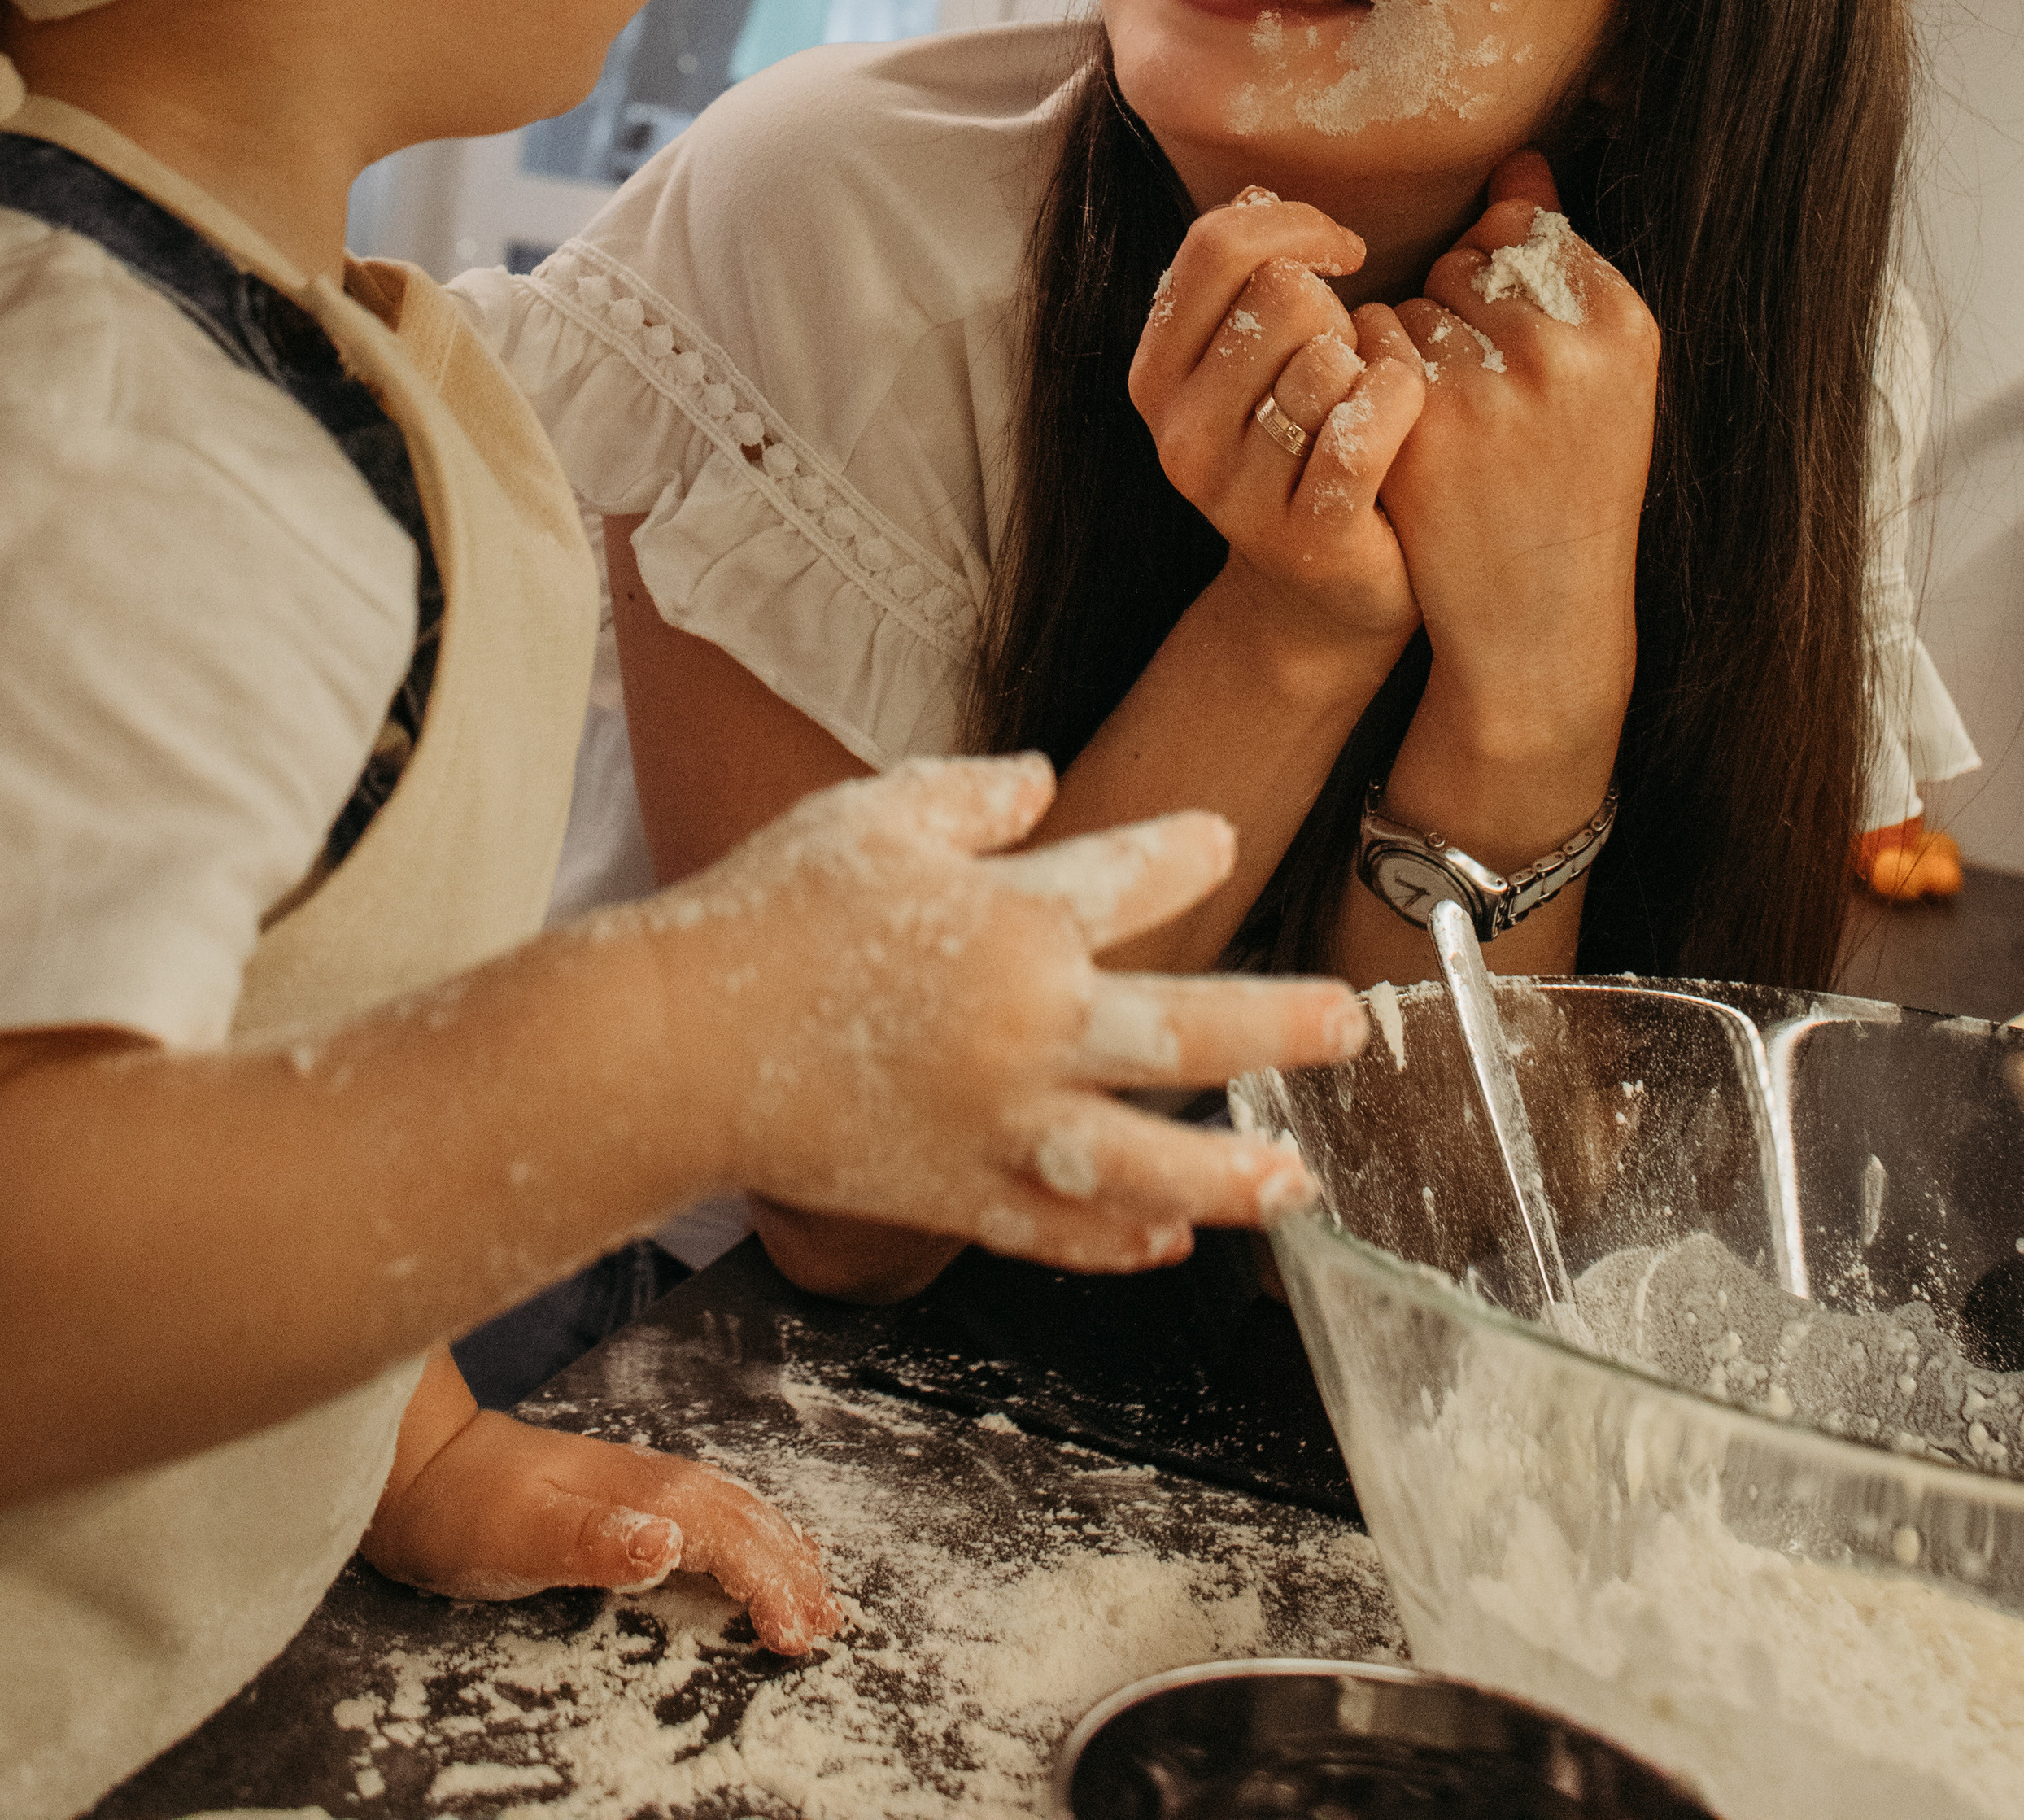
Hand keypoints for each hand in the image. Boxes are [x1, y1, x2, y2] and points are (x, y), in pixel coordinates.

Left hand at [361, 1355, 836, 1652]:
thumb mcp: (521, 1533)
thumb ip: (594, 1539)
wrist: (418, 1466)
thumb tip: (670, 1541)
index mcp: (645, 1491)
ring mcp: (642, 1484)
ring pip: (736, 1512)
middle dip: (793, 1571)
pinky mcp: (625, 1498)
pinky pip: (711, 1515)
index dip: (769, 1585)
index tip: (794, 1638)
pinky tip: (752, 1552)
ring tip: (817, 1594)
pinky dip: (749, 1538)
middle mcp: (655, 1481)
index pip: (731, 1537)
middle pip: (748, 1520)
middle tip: (828, 1626)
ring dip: (782, 1551)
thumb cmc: (465, 1508)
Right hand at [651, 755, 1366, 1266]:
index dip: (1184, 853)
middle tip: (1349, 1024)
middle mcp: (1028, 1029)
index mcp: (1014, 921)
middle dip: (1279, 1027)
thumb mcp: (872, 818)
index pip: (1132, 879)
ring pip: (1145, 1164)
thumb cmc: (768, 911)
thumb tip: (1044, 780)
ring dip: (1229, 1175)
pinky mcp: (953, 1195)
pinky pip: (1055, 1229)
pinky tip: (1165, 1243)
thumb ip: (970, 798)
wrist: (674, 1043)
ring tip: (1296, 1178)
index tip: (1217, 841)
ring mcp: (997, 1125)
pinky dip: (1115, 1243)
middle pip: (1185, 1035)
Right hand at [1127, 189, 1426, 673]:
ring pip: (1327, 360)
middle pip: (1280, 293)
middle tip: (1351, 354)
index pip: (1216, 246)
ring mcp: (1234, 494)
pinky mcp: (1305, 537)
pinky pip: (1366, 427)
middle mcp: (1178, 433)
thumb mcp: (1262, 359)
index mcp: (1157, 373)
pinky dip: (1401, 406)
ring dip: (1371, 367)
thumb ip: (1252, 278)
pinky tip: (1405, 419)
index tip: (1343, 249)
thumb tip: (1259, 191)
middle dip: (1338, 307)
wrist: (1326, 597)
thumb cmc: (1307, 450)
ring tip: (1368, 405)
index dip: (1295, 223)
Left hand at [1378, 151, 1658, 851]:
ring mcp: (1489, 385)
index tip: (1522, 359)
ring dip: (1406, 351)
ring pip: (1408, 303)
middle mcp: (1563, 347)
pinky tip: (1408, 440)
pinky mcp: (1420, 424)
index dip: (1502, 291)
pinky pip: (1364, 347)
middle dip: (1456, 317)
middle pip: (1464, 263)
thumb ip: (1559, 266)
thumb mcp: (1599, 377)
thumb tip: (1520, 162)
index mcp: (1624, 324)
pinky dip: (1367, 384)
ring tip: (1454, 429)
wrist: (1539, 624)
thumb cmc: (1568, 488)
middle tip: (1487, 405)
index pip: (1525, 233)